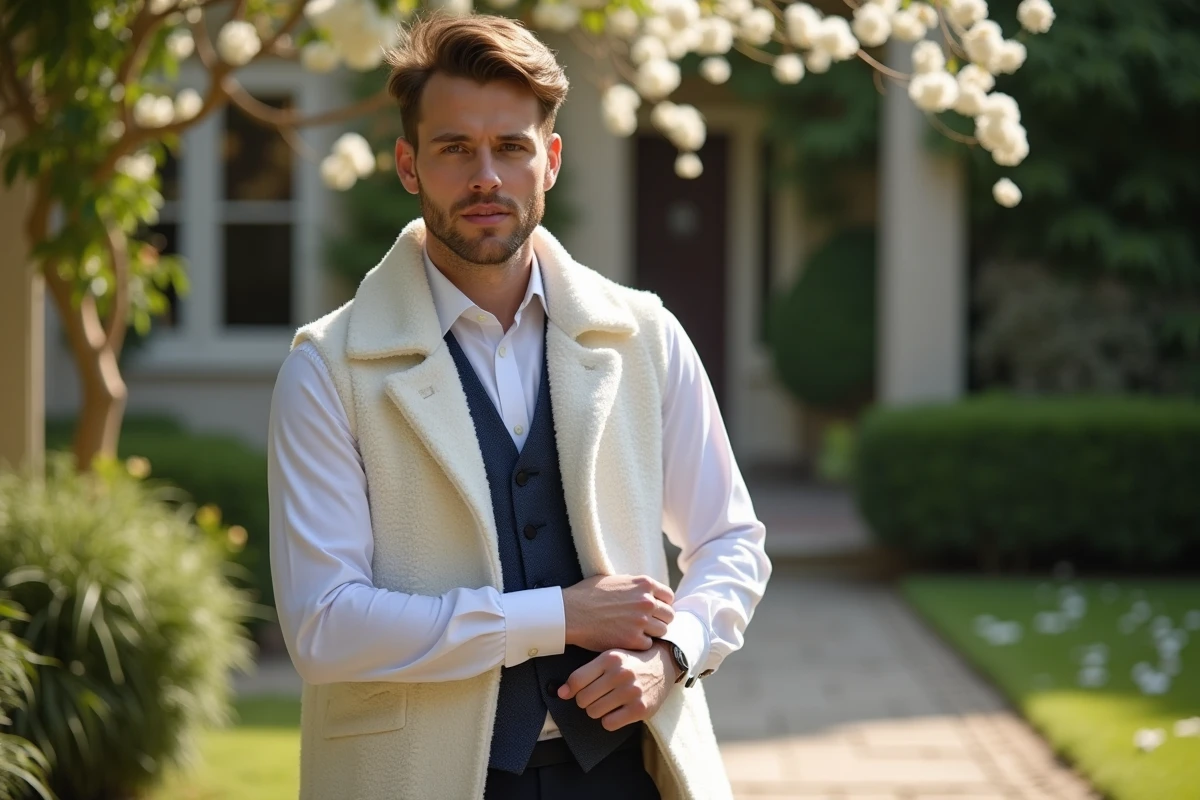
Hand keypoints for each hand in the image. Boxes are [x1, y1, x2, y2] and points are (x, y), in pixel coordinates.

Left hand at [557, 643, 674, 730]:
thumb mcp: (610, 658)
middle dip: (585, 701)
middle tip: (596, 696)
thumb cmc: (631, 662)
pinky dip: (609, 720)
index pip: (576, 680)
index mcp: (610, 658)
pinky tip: (617, 711)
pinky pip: (609, 723)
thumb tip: (561, 693)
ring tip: (608, 703)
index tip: (572, 692)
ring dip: (597, 711)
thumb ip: (585, 673)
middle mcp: (620, 673)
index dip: (570, 689)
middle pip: (583, 699)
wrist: (663, 664)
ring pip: (594, 712)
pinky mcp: (641, 708)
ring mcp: (631, 691)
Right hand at [561, 575, 674, 651]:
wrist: (571, 612)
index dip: (662, 604)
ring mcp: (641, 621)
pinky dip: (640, 645)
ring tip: (638, 634)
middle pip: (669, 615)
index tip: (655, 611)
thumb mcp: (614, 580)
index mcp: (644, 584)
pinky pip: (648, 645)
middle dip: (660, 620)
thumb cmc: (587, 594)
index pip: (668, 596)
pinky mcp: (633, 639)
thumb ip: (634, 585)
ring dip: (652, 633)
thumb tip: (644, 589)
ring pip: (662, 631)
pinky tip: (628, 641)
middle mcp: (646, 601)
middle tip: (648, 625)